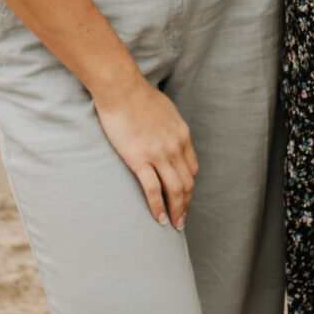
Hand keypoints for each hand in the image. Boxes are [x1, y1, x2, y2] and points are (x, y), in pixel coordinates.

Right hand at [92, 78, 198, 226]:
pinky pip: (153, 189)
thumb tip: (166, 135)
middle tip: (181, 219)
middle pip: (187, 183)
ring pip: (175, 190)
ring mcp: (159, 154)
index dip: (189, 186)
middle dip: (185, 204)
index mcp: (182, 135)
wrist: (121, 89)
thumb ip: (168, 127)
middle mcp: (175, 147)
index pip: (192, 168)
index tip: (184, 197)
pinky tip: (158, 218)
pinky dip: (158, 206)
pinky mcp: (139, 159)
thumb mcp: (165, 110)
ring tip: (173, 224)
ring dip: (176, 211)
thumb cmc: (138, 96)